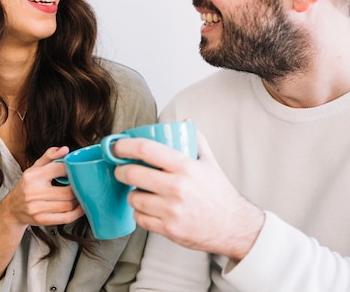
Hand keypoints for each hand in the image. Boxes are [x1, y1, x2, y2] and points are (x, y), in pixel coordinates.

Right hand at [4, 146, 83, 226]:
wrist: (12, 208)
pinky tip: (80, 207)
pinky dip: (77, 212)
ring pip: (69, 205)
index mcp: (32, 176)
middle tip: (83, 185)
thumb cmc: (27, 185)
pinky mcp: (42, 220)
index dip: (72, 169)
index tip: (76, 170)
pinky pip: (66, 217)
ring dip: (79, 200)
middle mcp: (33, 193)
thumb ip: (50, 156)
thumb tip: (65, 149)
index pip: (60, 169)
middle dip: (78, 188)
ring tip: (81, 195)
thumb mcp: (35, 167)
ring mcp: (37, 208)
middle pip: (68, 191)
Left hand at [113, 132, 264, 261]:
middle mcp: (177, 187)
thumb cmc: (219, 193)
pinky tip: (148, 209)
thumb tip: (185, 121)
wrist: (233, 226)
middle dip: (120, 171)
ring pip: (133, 199)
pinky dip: (140, 214)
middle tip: (121, 170)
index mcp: (185, 166)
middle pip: (132, 174)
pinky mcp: (168, 229)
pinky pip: (139, 219)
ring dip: (132, 194)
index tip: (116, 147)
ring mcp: (171, 210)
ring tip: (140, 192)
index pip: (145, 149)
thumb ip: (196, 140)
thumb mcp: (209, 162)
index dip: (124, 146)